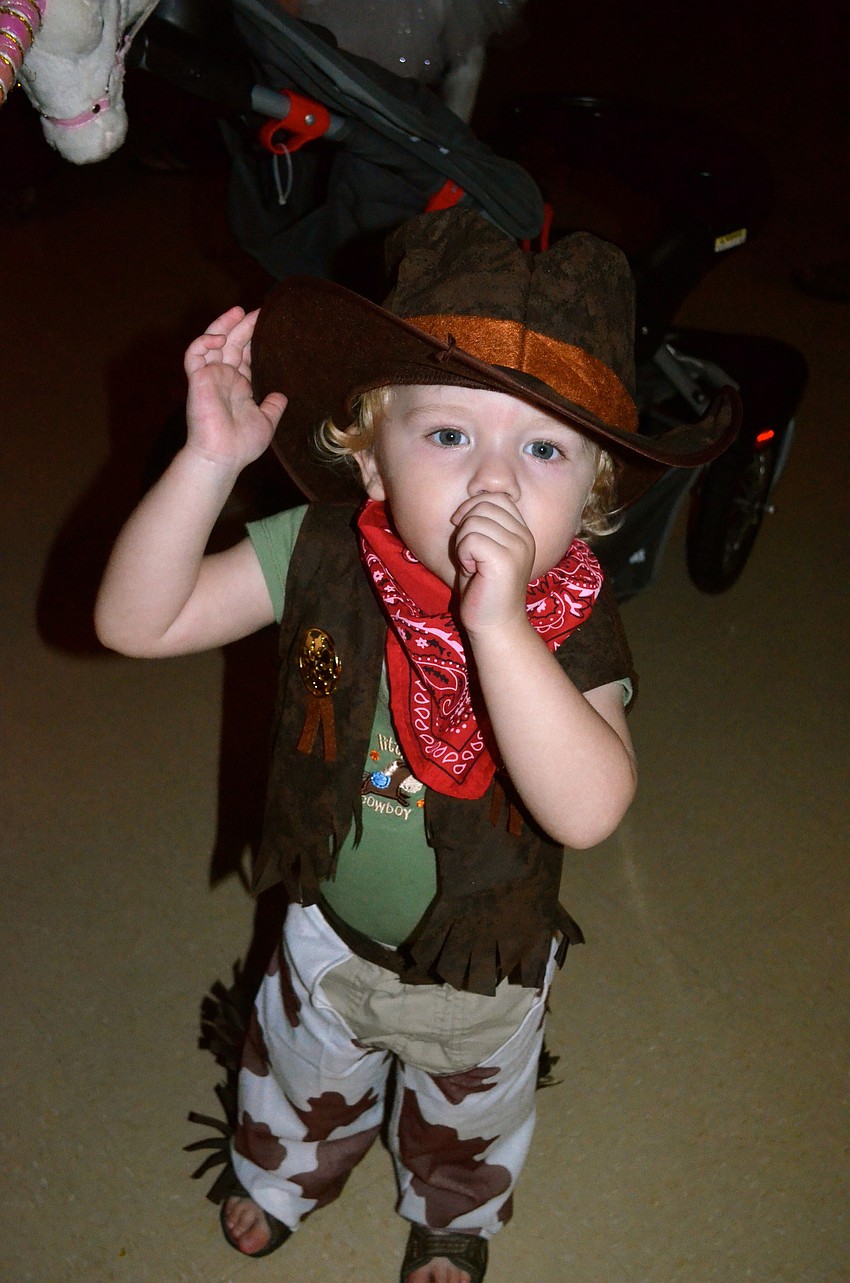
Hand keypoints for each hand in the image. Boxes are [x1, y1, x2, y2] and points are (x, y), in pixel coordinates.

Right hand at [184, 306, 286, 468]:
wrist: (222, 456)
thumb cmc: (241, 444)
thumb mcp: (265, 422)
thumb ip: (272, 407)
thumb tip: (282, 396)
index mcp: (239, 385)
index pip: (245, 355)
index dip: (254, 339)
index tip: (269, 325)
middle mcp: (223, 377)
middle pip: (232, 343)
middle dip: (244, 326)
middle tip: (260, 312)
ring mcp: (209, 376)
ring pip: (212, 341)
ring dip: (224, 325)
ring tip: (239, 311)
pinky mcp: (197, 379)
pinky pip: (195, 353)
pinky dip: (205, 341)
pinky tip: (221, 337)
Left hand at [451, 493, 534, 633]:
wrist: (495, 625)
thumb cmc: (484, 591)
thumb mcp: (485, 551)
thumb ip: (482, 526)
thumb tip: (465, 507)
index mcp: (523, 532)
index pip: (498, 497)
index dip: (474, 506)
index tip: (463, 528)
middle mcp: (524, 537)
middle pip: (484, 504)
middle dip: (465, 525)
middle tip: (468, 552)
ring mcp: (517, 547)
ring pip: (474, 521)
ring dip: (463, 543)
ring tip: (471, 564)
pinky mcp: (504, 560)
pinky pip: (471, 538)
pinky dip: (463, 554)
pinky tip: (472, 571)